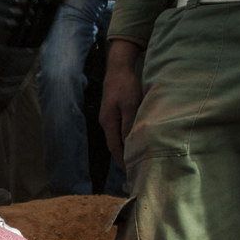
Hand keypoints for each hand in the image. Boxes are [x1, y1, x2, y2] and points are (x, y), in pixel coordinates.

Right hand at [98, 39, 143, 165]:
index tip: (131, 171)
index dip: (122, 160)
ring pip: (116, 138)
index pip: (115, 147)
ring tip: (134, 158)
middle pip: (114, 145)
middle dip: (122, 157)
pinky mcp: (112, 112)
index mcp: (109, 123)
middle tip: (134, 169)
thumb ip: (129, 124)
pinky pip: (118, 130)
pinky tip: (131, 141)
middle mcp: (105, 122)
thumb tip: (129, 143)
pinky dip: (124, 138)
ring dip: (123, 148)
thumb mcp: (130, 105)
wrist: (118, 68)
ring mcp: (108, 117)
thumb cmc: (126, 85)